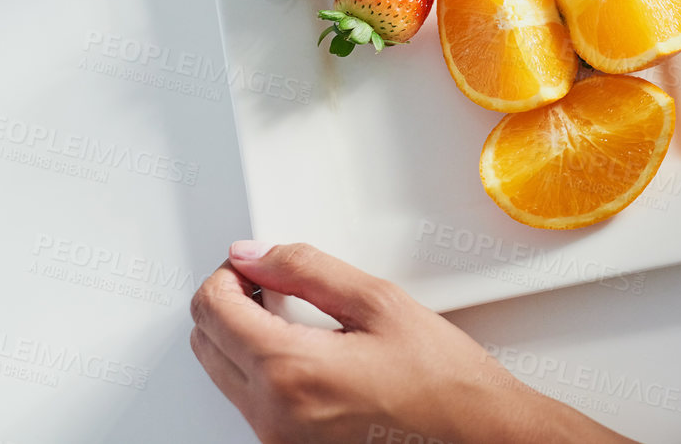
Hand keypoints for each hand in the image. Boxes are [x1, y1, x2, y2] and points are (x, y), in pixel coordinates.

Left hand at [190, 240, 632, 443]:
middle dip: (229, 302)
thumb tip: (256, 254)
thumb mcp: (379, 302)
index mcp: (290, 371)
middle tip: (270, 281)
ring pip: (222, 372)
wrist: (475, 434)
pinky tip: (307, 349)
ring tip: (294, 313)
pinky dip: (262, 366)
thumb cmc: (442, 380)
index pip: (212, 309)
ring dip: (243, 334)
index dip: (229, 272)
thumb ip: (306, 270)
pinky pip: (250, 400)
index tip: (253, 261)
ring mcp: (278, 439)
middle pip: (205, 343)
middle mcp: (273, 415)